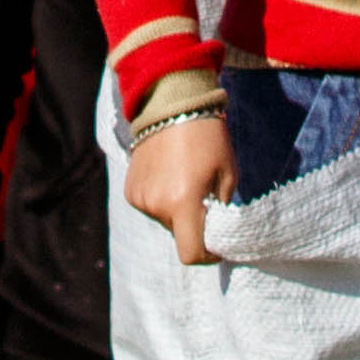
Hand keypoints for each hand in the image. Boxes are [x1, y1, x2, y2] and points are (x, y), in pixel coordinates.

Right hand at [125, 73, 238, 267]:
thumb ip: (223, 207)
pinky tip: (170, 175)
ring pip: (165, 221)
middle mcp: (157, 206)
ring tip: (187, 181)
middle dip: (194, 225)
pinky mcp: (130, 190)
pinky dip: (162, 200)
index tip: (218, 246)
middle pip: (179, 235)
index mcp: (183, 203)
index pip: (191, 253)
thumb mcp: (228, 173)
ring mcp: (140, 198)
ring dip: (177, 211)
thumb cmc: (208, 137)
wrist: (172, 104)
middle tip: (206, 200)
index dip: (208, 255)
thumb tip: (216, 227)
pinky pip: (150, 207)